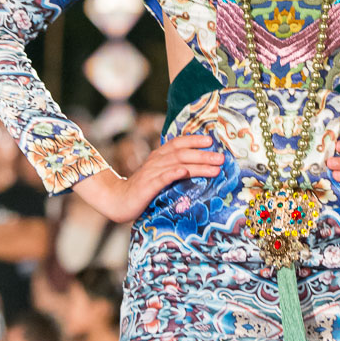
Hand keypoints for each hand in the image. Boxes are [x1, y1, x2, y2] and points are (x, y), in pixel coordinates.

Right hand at [74, 134, 224, 223]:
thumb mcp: (159, 175)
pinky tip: (184, 172)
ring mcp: (151, 173)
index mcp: (159, 156)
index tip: (211, 140)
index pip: (177, 143)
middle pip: (182, 153)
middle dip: (203, 154)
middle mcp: (156, 161)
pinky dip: (173, 173)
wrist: (117, 200)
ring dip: (197, 164)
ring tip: (214, 167)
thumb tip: (198, 168)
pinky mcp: (147, 187)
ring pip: (177, 164)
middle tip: (221, 157)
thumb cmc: (142, 189)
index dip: (194, 140)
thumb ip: (174, 169)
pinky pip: (161, 178)